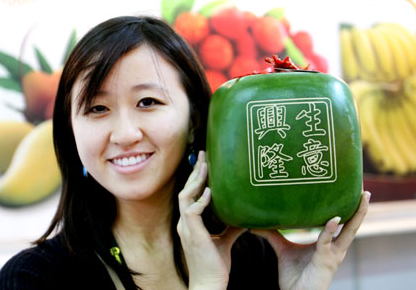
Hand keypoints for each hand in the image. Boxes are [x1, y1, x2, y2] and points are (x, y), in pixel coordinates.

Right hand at [177, 151, 245, 289]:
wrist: (209, 284)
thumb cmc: (215, 265)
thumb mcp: (225, 241)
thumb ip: (232, 226)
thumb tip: (245, 215)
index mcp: (190, 223)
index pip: (190, 194)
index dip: (196, 177)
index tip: (205, 163)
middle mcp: (185, 222)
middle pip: (186, 190)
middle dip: (195, 171)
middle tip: (203, 154)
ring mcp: (187, 228)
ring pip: (185, 196)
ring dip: (195, 180)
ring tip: (205, 166)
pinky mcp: (193, 235)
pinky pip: (192, 211)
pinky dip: (201, 200)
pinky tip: (210, 191)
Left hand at [251, 191, 369, 289]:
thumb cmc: (293, 275)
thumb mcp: (282, 249)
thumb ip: (272, 234)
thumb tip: (255, 223)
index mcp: (329, 243)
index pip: (343, 222)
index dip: (349, 208)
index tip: (352, 191)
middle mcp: (336, 247)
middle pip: (353, 224)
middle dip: (361, 208)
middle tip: (364, 190)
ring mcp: (334, 254)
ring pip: (351, 231)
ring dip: (358, 215)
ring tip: (362, 198)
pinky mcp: (326, 261)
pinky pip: (328, 242)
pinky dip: (330, 230)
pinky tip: (333, 219)